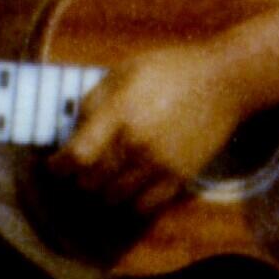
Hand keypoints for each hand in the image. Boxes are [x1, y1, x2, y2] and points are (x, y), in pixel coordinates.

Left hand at [48, 40, 251, 216]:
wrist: (224, 82)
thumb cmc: (169, 71)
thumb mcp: (122, 72)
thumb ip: (92, 102)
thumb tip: (71, 132)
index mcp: (118, 115)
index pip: (76, 157)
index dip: (57, 167)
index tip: (54, 165)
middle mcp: (136, 144)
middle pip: (89, 182)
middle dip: (78, 177)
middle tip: (80, 169)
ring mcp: (159, 164)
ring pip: (112, 198)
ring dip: (101, 191)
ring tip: (103, 178)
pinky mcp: (179, 177)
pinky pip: (143, 207)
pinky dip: (129, 203)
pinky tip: (127, 188)